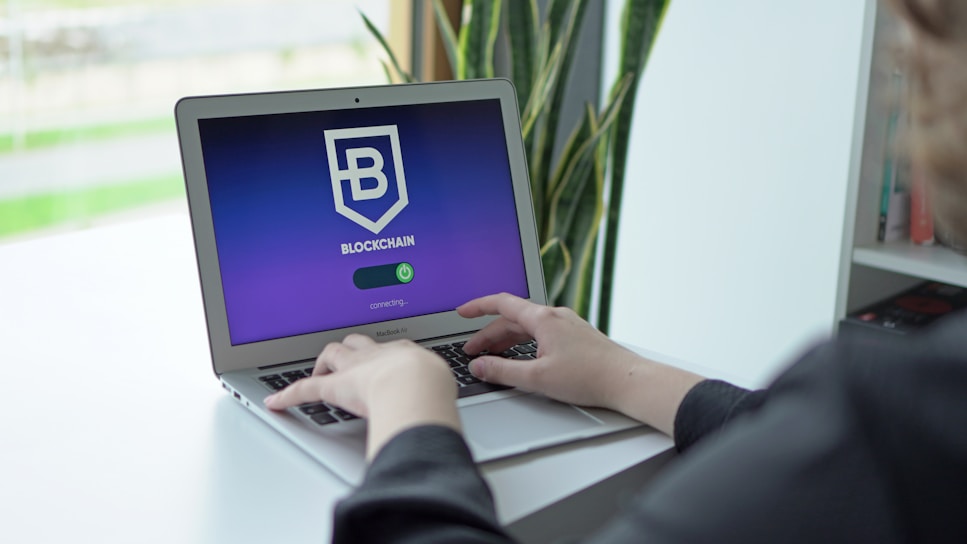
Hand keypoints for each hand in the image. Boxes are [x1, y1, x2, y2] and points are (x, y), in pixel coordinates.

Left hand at [263, 334, 459, 459]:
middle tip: (348, 361)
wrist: (415, 383)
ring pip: (333, 354)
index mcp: (405, 353)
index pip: (390, 350)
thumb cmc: (432, 384)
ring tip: (319, 374)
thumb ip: (435, 396)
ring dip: (324, 364)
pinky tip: (275, 402)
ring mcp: (353, 368)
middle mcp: (377, 354)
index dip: (382, 357)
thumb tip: (440, 417)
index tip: (383, 364)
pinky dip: (288, 396)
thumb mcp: (440, 387)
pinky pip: (305, 389)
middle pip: (357, 343)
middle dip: (350, 349)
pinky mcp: (332, 387)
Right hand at [457, 293, 703, 435]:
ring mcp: (568, 326)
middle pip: (513, 319)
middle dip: (489, 334)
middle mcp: (556, 317)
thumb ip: (503, 371)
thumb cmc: (589, 377)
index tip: (462, 312)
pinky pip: (542, 334)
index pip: (502, 304)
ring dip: (507, 340)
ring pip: (528, 328)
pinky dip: (525, 343)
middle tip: (473, 351)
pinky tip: (523, 358)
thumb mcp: (537, 378)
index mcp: (543, 319)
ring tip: (494, 357)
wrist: (627, 381)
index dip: (478, 307)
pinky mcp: (577, 338)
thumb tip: (479, 366)